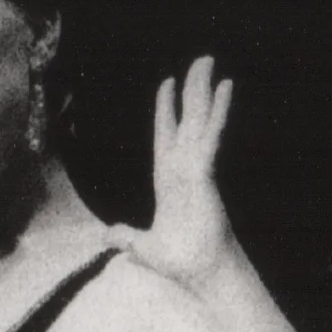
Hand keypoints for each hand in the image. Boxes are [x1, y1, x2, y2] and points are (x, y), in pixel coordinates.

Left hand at [112, 54, 236, 289]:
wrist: (198, 272)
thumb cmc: (180, 260)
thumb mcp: (142, 247)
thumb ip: (126, 237)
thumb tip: (107, 236)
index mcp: (169, 178)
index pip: (167, 135)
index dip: (167, 110)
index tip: (169, 83)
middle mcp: (183, 166)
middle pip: (188, 118)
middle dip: (193, 88)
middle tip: (202, 60)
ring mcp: (195, 166)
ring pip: (199, 118)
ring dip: (204, 88)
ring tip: (211, 61)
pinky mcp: (204, 170)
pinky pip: (210, 134)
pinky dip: (217, 110)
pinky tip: (225, 87)